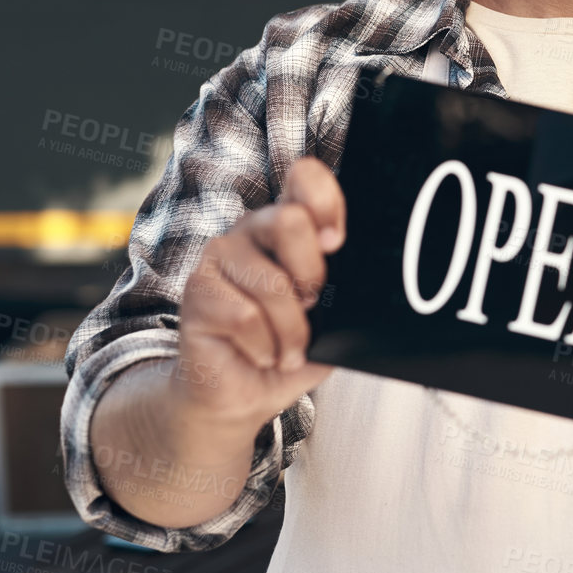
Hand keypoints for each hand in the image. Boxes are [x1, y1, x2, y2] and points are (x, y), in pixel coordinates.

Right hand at [174, 155, 339, 427]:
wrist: (244, 395)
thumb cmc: (290, 348)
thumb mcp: (333, 318)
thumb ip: (347, 289)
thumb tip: (375, 281)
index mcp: (289, 223)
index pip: (305, 177)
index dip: (326, 202)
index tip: (337, 244)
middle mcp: (252, 229)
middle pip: (289, 221)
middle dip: (312, 275)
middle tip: (312, 307)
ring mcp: (219, 256)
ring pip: (272, 282)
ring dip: (291, 330)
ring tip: (288, 349)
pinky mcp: (197, 290)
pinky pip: (245, 316)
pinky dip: (266, 347)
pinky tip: (263, 354)